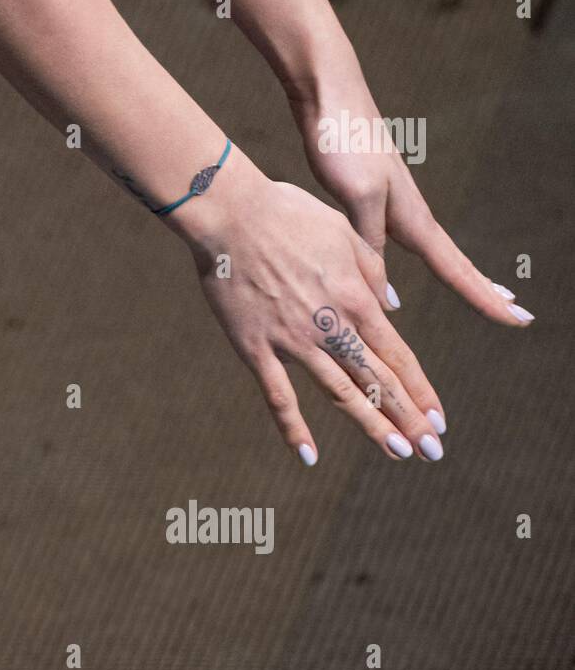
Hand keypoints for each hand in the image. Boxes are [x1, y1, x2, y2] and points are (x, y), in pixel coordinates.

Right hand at [172, 161, 446, 465]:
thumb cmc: (287, 213)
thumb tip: (390, 306)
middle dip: (409, 417)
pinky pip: (278, 395)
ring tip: (398, 452)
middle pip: (378, 380)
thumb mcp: (343, 233)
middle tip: (432, 450)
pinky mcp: (255, 347)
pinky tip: (310, 456)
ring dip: (373, 426)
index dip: (420, 390)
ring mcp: (293, 341)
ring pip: (340, 393)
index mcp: (356, 297)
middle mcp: (331, 325)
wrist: (231, 213)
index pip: (398, 355)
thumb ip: (370, 272)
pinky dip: (294, 428)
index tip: (439, 417)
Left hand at [284, 65, 532, 326]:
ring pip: (428, 251)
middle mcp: (407, 212)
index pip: (455, 268)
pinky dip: (408, 259)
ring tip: (484, 292)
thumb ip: (371, 245)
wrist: (326, 95)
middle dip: (482, 288)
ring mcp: (389, 202)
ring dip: (456, 273)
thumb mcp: (356, 198)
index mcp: (411, 216)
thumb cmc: (344, 142)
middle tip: (517, 314)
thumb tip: (388, 299)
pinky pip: (396, 240)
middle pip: (452, 260)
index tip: (519, 319)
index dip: (484, 296)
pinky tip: (401, 261)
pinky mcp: (366, 195)